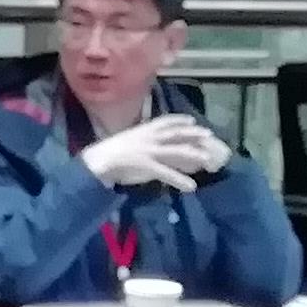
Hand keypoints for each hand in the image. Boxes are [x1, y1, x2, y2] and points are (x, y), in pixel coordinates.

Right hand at [79, 119, 221, 192]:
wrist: (97, 160)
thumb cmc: (108, 152)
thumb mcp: (127, 141)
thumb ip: (140, 142)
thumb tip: (150, 145)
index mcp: (143, 130)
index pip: (164, 121)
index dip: (179, 119)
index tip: (191, 119)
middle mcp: (149, 137)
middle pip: (175, 133)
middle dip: (192, 133)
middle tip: (208, 134)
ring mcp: (149, 151)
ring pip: (175, 151)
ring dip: (193, 154)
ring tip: (207, 159)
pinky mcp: (147, 166)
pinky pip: (167, 173)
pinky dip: (180, 180)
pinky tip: (191, 187)